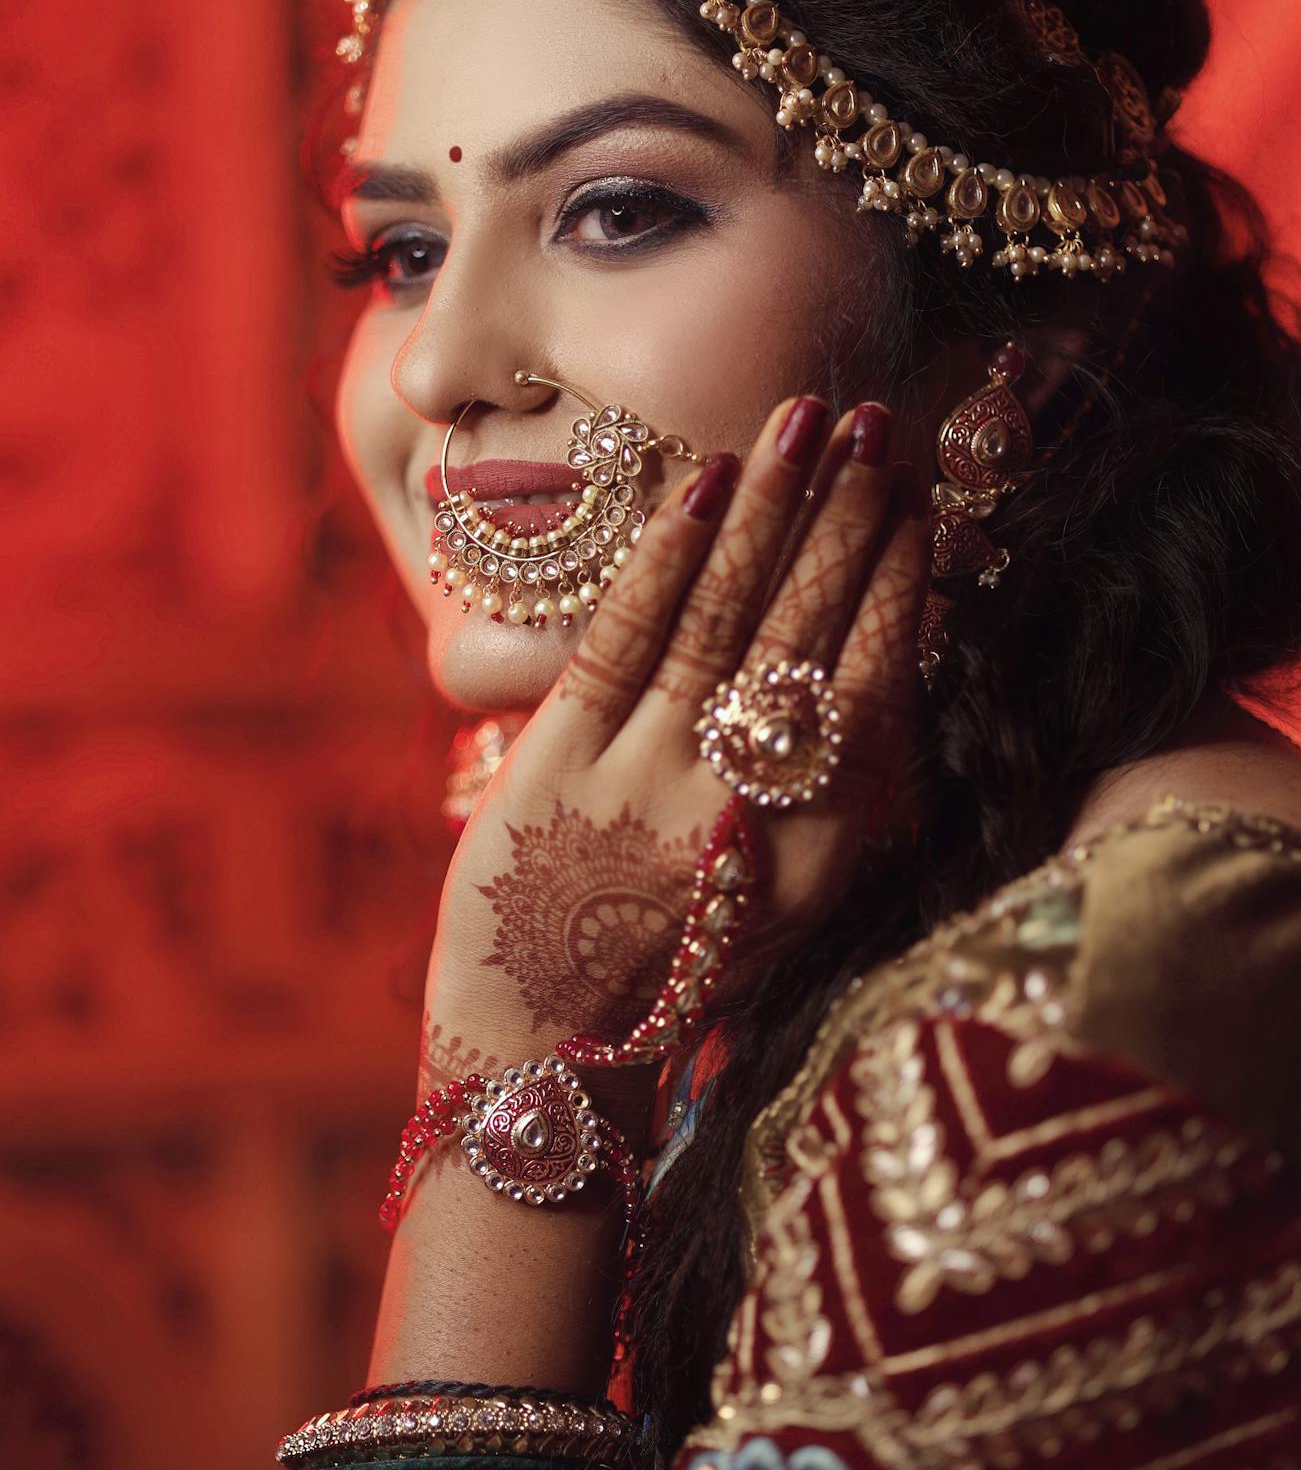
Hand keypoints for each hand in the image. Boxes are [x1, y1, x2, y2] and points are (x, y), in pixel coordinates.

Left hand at [422, 396, 928, 1099]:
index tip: (925, 506)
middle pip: (812, 635)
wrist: (544, 1051)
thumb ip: (832, 799)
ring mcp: (649, 783)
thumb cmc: (671, 970)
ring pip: (728, 617)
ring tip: (808, 418)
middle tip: (880, 423)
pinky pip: (627, 637)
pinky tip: (706, 482)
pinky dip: (670, 553)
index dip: (905, 586)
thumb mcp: (784, 903)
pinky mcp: (559, 765)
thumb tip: (877, 670)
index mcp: (823, 852)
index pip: (881, 689)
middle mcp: (748, 811)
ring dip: (774, 508)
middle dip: (852, 517)